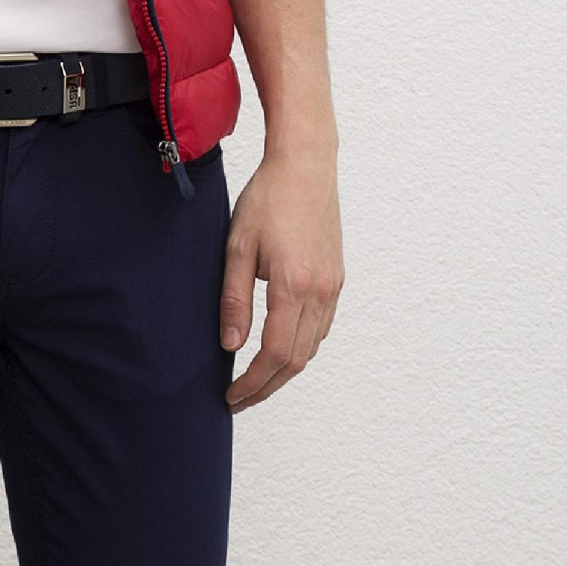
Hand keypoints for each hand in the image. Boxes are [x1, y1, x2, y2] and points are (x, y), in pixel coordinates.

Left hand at [220, 144, 342, 410]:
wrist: (306, 166)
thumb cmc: (268, 200)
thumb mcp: (237, 248)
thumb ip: (234, 299)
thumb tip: (230, 345)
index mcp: (292, 286)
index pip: (274, 355)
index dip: (252, 383)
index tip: (231, 396)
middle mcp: (319, 292)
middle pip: (295, 361)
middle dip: (266, 387)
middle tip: (239, 399)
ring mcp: (332, 287)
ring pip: (311, 348)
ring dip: (283, 371)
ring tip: (255, 379)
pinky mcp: (336, 279)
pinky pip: (321, 329)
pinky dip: (300, 348)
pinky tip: (279, 348)